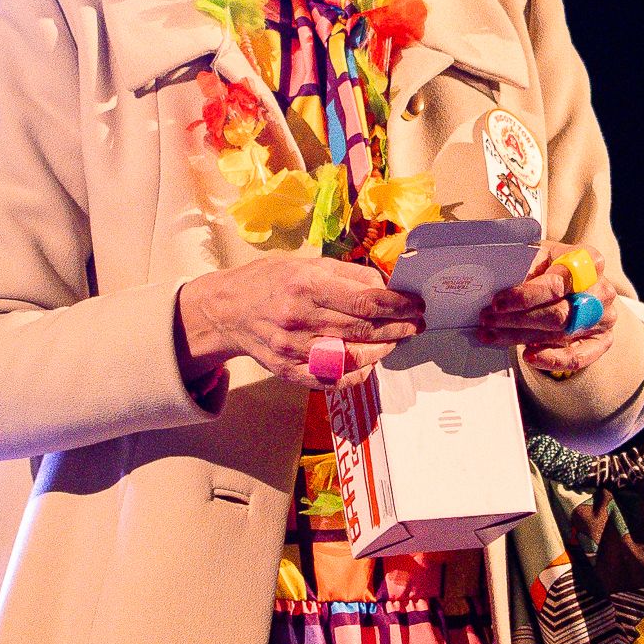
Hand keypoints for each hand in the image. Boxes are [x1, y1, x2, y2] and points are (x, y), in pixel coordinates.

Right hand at [177, 255, 426, 388]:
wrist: (226, 311)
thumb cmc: (270, 282)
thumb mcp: (305, 264)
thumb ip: (346, 274)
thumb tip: (385, 287)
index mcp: (305, 284)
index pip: (364, 300)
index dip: (397, 305)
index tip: (416, 304)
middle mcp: (299, 318)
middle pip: (363, 329)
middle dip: (398, 327)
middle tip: (417, 324)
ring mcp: (293, 349)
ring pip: (353, 356)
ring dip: (383, 349)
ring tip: (396, 339)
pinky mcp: (288, 371)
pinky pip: (333, 379)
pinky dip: (358, 373)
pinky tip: (369, 361)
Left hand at [477, 246, 615, 380]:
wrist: (573, 282)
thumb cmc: (550, 267)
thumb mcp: (537, 257)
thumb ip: (523, 267)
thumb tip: (495, 285)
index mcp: (589, 261)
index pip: (557, 283)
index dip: (526, 296)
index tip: (497, 302)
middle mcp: (602, 289)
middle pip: (558, 313)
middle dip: (517, 319)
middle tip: (488, 319)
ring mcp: (604, 317)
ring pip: (560, 334)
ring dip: (521, 337)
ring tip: (492, 334)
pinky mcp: (601, 340)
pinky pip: (578, 357)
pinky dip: (552, 359)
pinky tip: (529, 355)